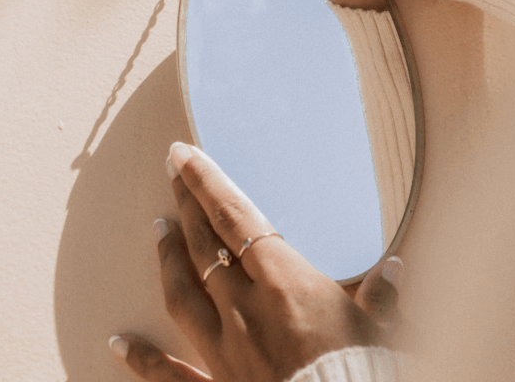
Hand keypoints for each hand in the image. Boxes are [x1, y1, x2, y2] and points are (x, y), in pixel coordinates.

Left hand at [111, 143, 403, 381]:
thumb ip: (382, 297)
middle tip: (170, 170)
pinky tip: (118, 343)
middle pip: (204, 246)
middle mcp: (245, 308)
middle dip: (186, 204)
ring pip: (182, 293)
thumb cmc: (360, 371)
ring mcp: (223, 349)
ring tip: (158, 229)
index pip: (235, 219)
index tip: (183, 153)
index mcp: (285, 283)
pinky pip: (169, 372)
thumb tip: (396, 268)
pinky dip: (143, 358)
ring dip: (167, 258)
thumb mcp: (382, 330)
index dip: (207, 183)